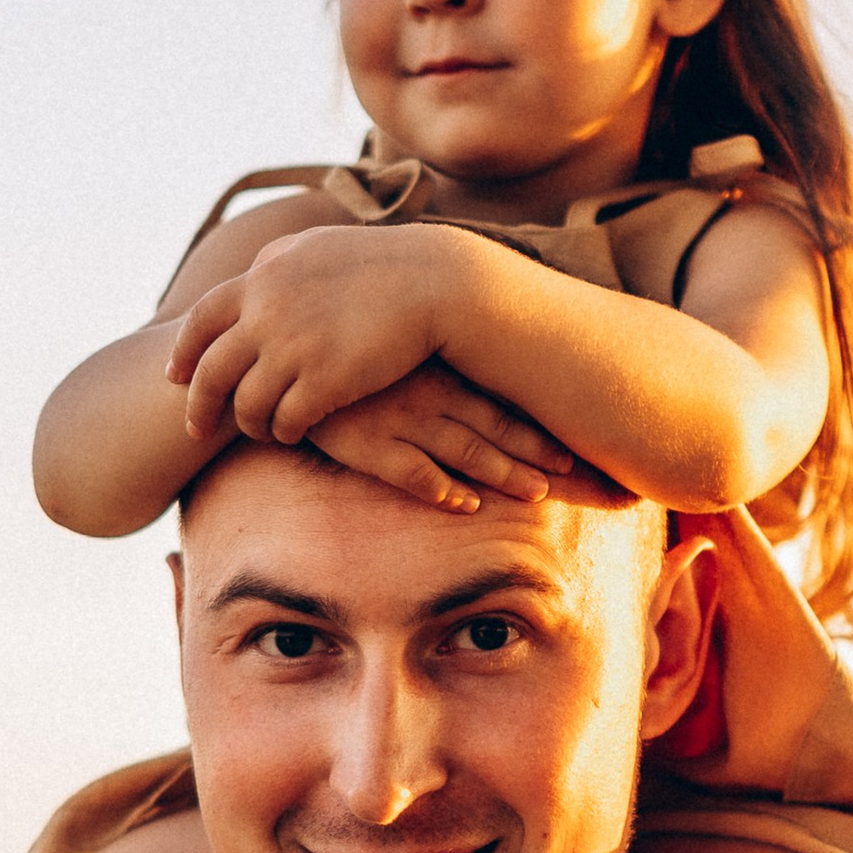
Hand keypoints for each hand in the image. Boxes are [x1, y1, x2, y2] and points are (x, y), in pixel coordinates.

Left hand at [166, 226, 457, 444]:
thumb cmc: (380, 264)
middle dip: (199, 406)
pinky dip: (284, 433)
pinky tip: (292, 434)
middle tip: (195, 429)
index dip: (184, 354)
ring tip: (261, 431)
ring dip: (250, 425)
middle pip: (212, 373)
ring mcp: (294, 349)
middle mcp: (267, 313)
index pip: (201, 321)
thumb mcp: (317, 247)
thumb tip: (252, 273)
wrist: (434, 282)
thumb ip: (276, 262)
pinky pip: (286, 422)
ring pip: (247, 406)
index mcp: (262, 278)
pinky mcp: (325, 382)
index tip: (175, 376)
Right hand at [309, 368, 571, 511]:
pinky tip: (466, 504)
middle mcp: (424, 393)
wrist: (277, 365)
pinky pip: (411, 471)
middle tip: (573, 468)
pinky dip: (442, 489)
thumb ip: (432, 360)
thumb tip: (473, 378)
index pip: (500, 397)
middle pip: (493, 425)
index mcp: (436, 367)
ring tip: (537, 493)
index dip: (537, 422)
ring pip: (463, 449)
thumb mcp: (392, 348)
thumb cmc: (342, 356)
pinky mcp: (366, 445)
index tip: (575, 440)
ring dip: (502, 472)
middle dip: (535, 449)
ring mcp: (397, 419)